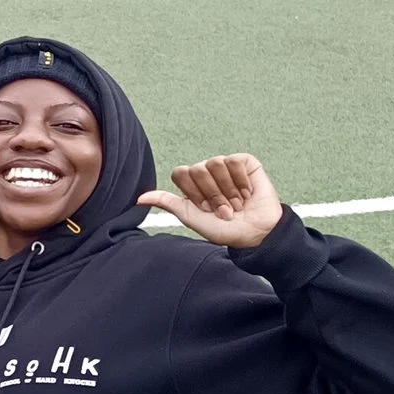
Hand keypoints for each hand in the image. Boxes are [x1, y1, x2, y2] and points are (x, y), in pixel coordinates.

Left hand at [138, 154, 284, 248]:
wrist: (254, 233)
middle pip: (197, 169)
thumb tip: (139, 198)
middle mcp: (207, 171)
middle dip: (212, 195)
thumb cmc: (223, 229)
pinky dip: (241, 182)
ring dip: (227, 190)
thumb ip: (167, 203)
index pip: (180, 173)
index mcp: (192, 183)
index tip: (205, 208)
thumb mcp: (191, 217)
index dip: (193, 192)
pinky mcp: (245, 162)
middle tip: (224, 210)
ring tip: (237, 204)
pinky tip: (247, 193)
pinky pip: (234, 161)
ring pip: (215, 163)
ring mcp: (226, 166)